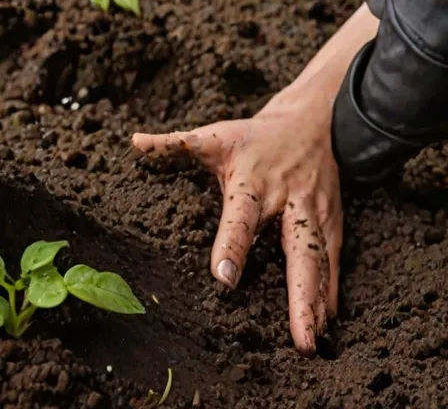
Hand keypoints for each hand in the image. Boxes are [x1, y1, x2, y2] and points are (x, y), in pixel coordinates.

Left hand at [132, 5, 378, 354]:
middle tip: (299, 338)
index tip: (222, 279)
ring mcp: (315, 216)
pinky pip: (333, 264)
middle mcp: (289, 201)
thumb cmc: (252, 136)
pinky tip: (326, 325)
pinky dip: (330, 295)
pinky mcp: (332, 226)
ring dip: (316, 303)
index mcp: (254, 182)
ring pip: (320, 263)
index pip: (241, 217)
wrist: (312, 124)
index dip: (232, 247)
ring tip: (309, 342)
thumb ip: (175, 144)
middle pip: (298, 251)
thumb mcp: (214, 135)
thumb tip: (133, 141)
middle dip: (299, 295)